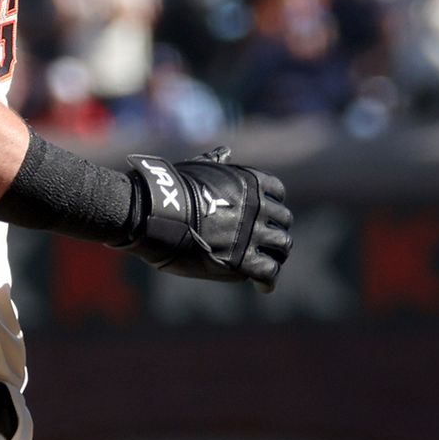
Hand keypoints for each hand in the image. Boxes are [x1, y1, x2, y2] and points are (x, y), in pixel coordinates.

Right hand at [129, 154, 291, 288]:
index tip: (265, 217)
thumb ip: (216, 164)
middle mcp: (259, 206)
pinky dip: (268, 280)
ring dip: (276, 256)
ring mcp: (253, 232)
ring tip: (266, 266)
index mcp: (251, 181)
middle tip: (267, 247)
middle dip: (276, 233)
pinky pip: (268, 271)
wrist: (155, 211)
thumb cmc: (169, 189)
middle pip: (283, 222)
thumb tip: (224, 152)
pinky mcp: (242, 259)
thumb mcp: (198, 168)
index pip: (277, 193)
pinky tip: (263, 287)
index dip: (272, 207)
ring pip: (281, 247)